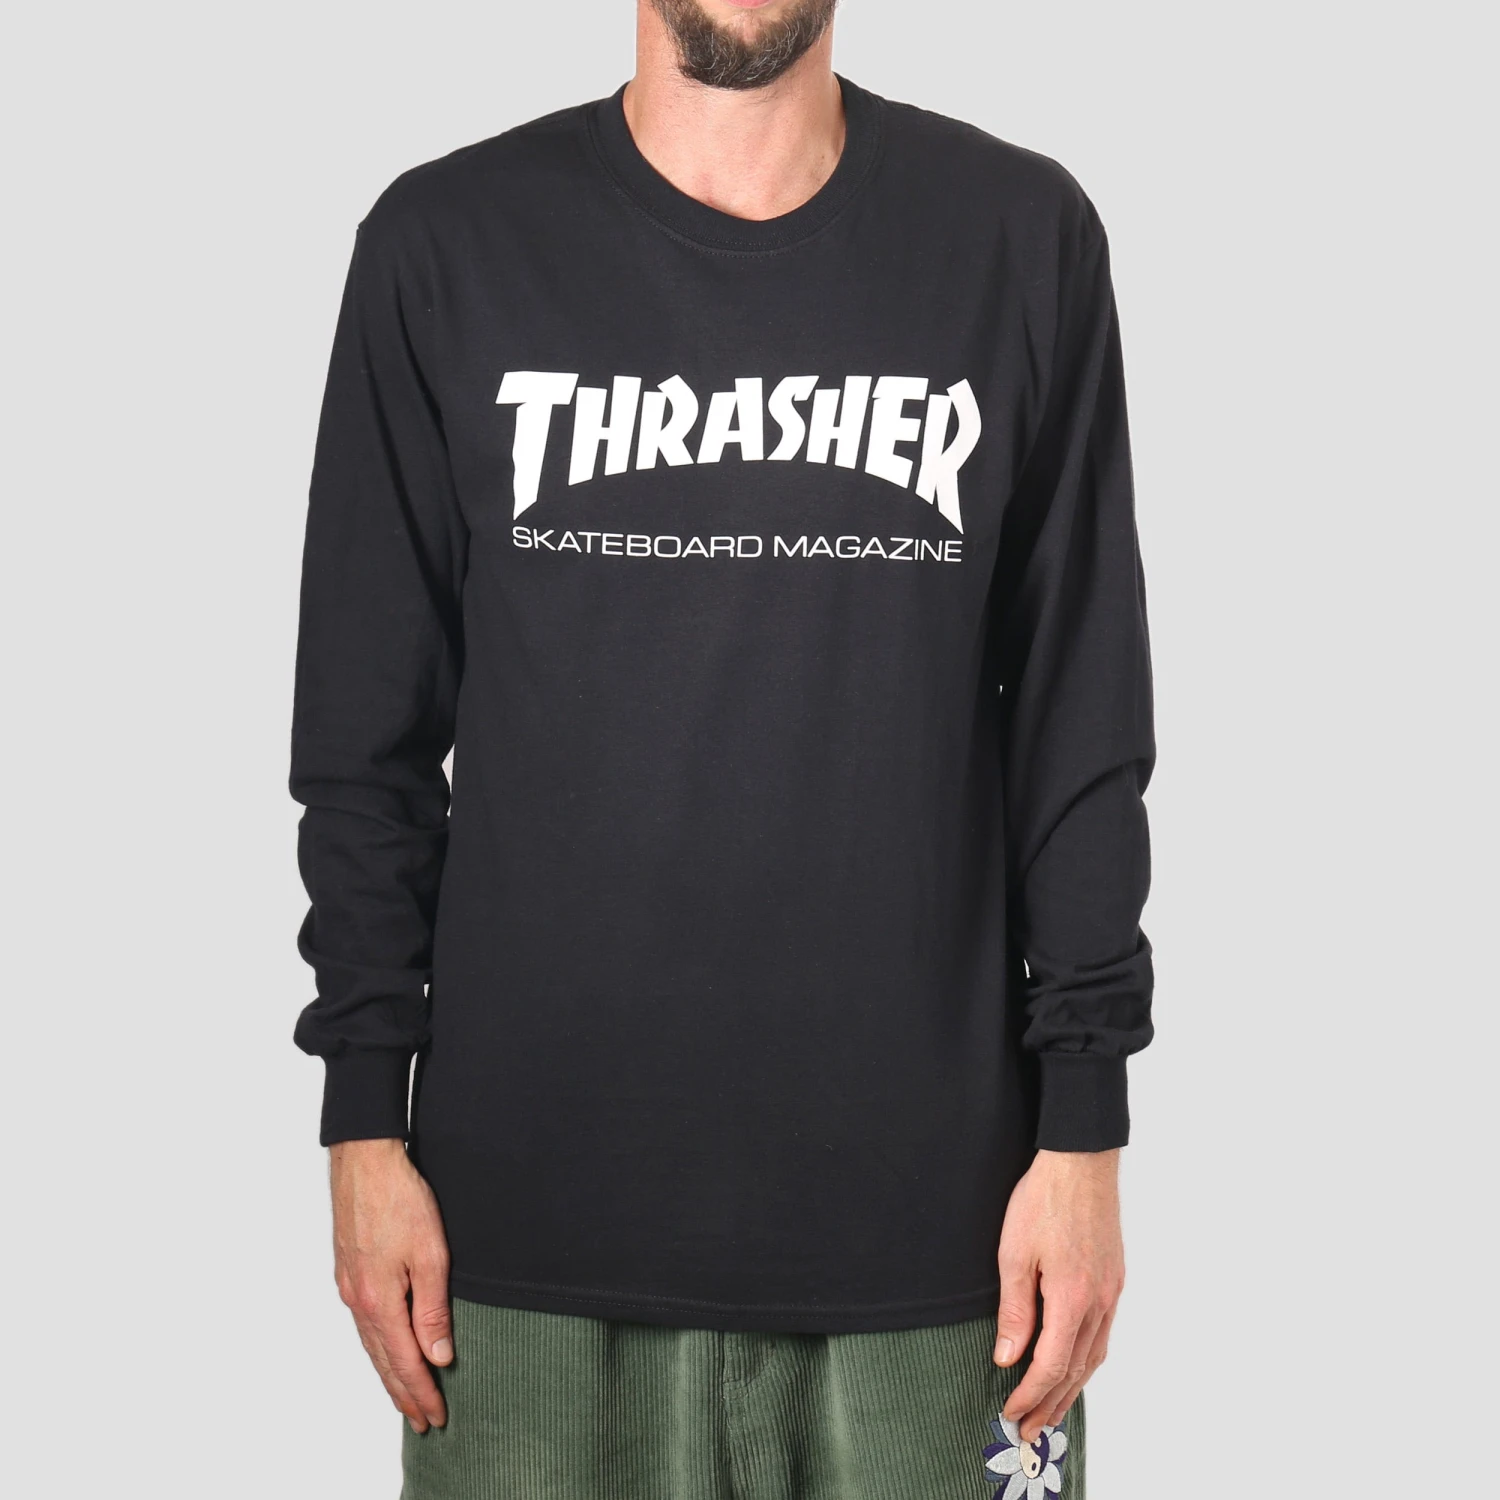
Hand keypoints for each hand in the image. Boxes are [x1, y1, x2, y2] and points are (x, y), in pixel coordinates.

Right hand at [330, 1138, 453, 1433]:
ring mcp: (350, 1286)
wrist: (364, 1161)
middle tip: (423, 1420)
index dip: (422, 1392)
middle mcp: (359, 1300)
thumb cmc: (399, 1200)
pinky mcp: (349, 1271)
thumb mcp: (430, 1255)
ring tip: (405, 1395)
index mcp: (379, 1302)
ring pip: (371, 1343)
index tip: (437, 1416)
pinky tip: (385, 1347)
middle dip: (404, 1393)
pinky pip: (364, 1323)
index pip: (405, 1362)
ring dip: (390, 1372)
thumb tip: (438, 1357)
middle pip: (383, 1360)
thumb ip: (432, 1310)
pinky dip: (378, 1346)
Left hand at [993, 1148, 1124, 1440]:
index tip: (1010, 1413)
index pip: (1050, 1366)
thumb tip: (1007, 1357)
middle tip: (1030, 1431)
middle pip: (1076, 1371)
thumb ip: (1014, 1310)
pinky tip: (1074, 1366)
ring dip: (1072, 1388)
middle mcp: (1099, 1302)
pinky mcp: (1115, 1279)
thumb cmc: (1043, 1200)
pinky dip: (1086, 1360)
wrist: (1081, 1162)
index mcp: (1072, 1299)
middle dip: (1051, 1405)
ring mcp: (1112, 1292)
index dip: (1030, 1395)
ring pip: (1094, 1356)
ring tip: (1051, 1411)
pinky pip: (1103, 1334)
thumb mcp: (1014, 1253)